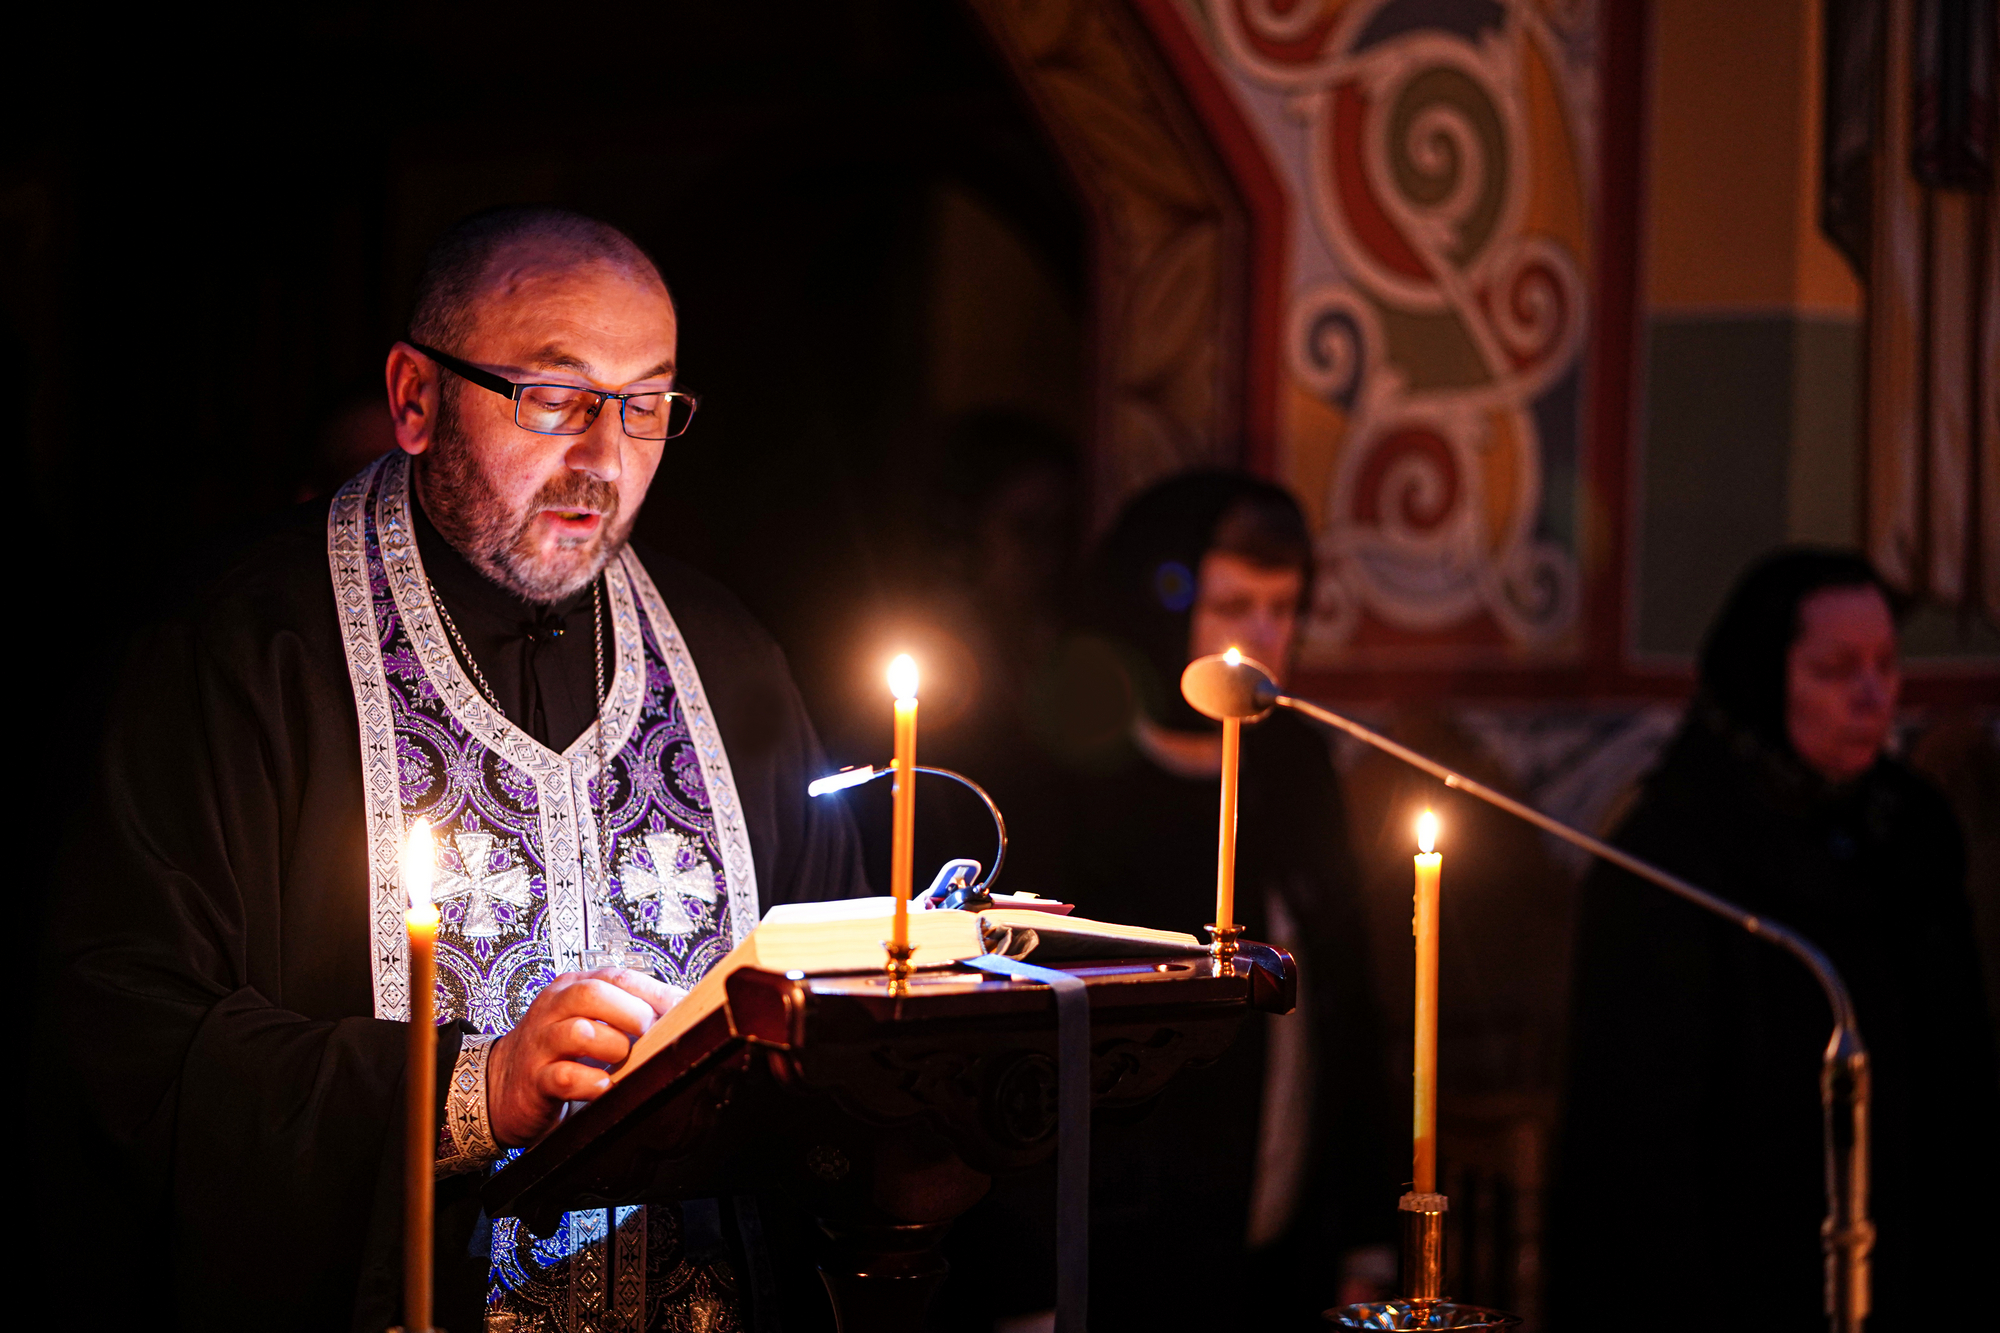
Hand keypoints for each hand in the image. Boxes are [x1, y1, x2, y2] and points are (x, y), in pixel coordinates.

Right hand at [486, 967, 684, 1146]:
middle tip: (650, 1035)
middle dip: (633, 1014)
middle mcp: (554, 1008)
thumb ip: (627, 1011)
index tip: (683, 1009)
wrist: (503, 1085)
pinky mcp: (535, 1080)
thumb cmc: (560, 1051)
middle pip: (594, 994)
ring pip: (580, 1032)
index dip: (655, 992)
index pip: (618, 977)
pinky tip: (605, 1086)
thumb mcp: (591, 1020)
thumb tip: (683, 1009)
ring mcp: (541, 1042)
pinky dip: (593, 1083)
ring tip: (624, 1061)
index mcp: (572, 987)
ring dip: (614, 1047)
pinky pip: (566, 1077)